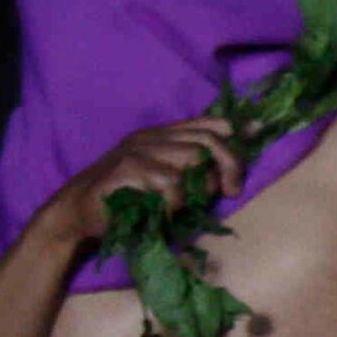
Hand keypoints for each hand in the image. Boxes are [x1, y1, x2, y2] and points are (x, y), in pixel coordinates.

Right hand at [47, 112, 246, 238]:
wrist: (78, 213)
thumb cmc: (124, 200)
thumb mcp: (160, 180)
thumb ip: (189, 170)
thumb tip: (229, 173)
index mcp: (159, 135)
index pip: (206, 122)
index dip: (234, 128)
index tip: (258, 133)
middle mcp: (150, 137)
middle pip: (208, 141)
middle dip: (229, 165)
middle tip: (230, 190)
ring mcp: (137, 150)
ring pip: (192, 160)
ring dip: (199, 187)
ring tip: (186, 203)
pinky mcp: (127, 169)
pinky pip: (170, 183)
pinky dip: (175, 201)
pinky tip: (164, 211)